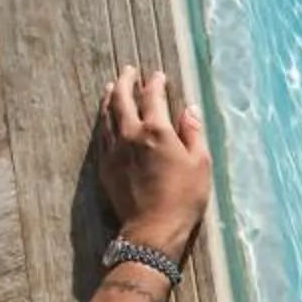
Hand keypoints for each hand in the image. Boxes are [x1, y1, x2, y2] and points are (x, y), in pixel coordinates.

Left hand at [97, 65, 208, 257]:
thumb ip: (192, 133)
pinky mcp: (106, 166)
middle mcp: (131, 135)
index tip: (157, 76)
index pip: (153, 97)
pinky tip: (105, 119)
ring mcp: (114, 150)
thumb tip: (189, 110)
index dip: (155, 83)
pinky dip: (103, 121)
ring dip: (110, 98)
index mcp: (156, 131)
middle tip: (129, 71)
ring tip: (112, 87)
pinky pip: (101, 136)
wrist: (152, 229)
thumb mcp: (199, 164)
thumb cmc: (183, 198)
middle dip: (126, 82)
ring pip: (107, 115)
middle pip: (123, 99)